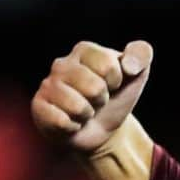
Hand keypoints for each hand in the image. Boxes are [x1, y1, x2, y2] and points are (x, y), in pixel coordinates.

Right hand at [31, 39, 152, 153]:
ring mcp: (47, 86)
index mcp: (84, 51)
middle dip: (102, 100)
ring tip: (84, 111)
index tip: (113, 84)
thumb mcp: (136, 75)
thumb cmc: (116, 97)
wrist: (102, 129)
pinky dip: (73, 127)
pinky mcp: (39, 107)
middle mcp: (61, 64)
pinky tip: (71, 122)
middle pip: (94, 87)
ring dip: (87, 115)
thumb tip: (128, 65)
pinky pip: (62, 122)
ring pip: (78, 107)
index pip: (107, 65)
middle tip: (97, 101)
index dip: (116, 81)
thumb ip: (141, 55)